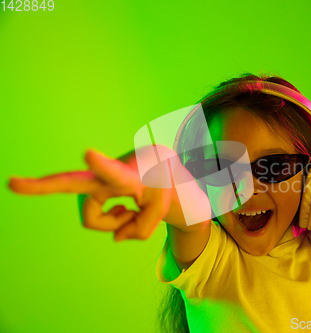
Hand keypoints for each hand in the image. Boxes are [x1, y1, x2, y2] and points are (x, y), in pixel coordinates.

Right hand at [8, 148, 172, 241]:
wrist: (157, 166)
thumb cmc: (161, 183)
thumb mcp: (161, 210)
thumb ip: (141, 230)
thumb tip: (115, 237)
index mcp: (127, 174)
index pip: (113, 171)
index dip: (100, 165)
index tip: (89, 154)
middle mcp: (104, 176)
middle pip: (70, 183)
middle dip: (40, 185)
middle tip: (11, 183)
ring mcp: (93, 183)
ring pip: (94, 220)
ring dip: (116, 222)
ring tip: (131, 209)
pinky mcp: (89, 190)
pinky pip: (95, 219)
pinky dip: (114, 221)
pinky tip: (124, 209)